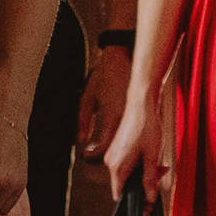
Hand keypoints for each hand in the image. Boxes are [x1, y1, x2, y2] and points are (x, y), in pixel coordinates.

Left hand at [76, 43, 134, 157]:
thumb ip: (81, 122)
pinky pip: (129, 134)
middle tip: (91, 153)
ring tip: (100, 146)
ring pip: (124, 145)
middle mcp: (124, 120)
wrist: (123, 58)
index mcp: (111, 117)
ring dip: (112, 150)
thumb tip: (79, 141)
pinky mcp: (137, 113)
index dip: (92, 157)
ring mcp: (133, 117)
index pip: (102, 150)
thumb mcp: (87, 98)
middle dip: (101, 156)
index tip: (86, 154)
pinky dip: (121, 140)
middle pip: (115, 152)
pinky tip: (112, 135)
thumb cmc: (104, 76)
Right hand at [101, 79, 167, 205]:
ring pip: (128, 174)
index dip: (135, 202)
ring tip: (159, 164)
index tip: (149, 203)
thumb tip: (149, 199)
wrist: (141, 104)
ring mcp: (113, 155)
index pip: (120, 196)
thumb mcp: (152, 157)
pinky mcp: (117, 149)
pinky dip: (139, 164)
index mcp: (117, 167)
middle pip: (126, 185)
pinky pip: (127, 164)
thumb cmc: (147, 128)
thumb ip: (150, 180)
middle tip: (160, 175)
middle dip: (144, 184)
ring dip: (144, 173)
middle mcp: (110, 163)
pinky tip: (151, 156)